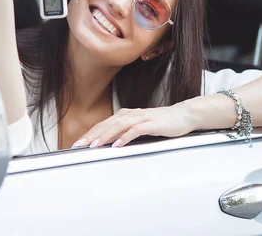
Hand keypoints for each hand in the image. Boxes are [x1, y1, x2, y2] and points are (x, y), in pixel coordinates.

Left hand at [73, 103, 196, 148]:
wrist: (184, 115)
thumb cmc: (162, 122)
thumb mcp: (140, 127)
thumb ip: (126, 132)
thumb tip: (110, 143)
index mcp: (126, 115)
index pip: (103, 124)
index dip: (90, 133)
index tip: (77, 144)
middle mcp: (131, 114)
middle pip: (107, 124)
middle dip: (92, 135)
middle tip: (79, 145)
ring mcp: (141, 118)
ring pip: (118, 125)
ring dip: (105, 136)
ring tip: (94, 146)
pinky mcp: (152, 123)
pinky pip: (136, 130)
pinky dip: (125, 137)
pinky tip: (117, 145)